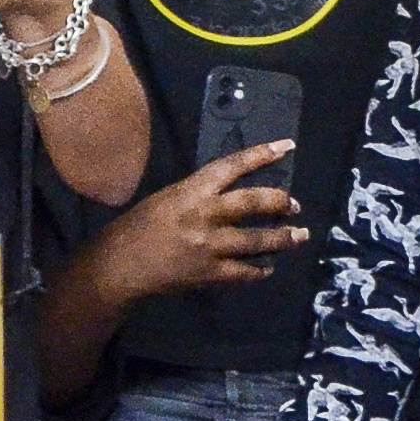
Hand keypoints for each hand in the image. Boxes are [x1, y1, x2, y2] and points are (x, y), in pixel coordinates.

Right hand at [93, 138, 304, 296]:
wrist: (119, 265)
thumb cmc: (139, 227)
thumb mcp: (168, 198)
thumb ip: (200, 194)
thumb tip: (230, 192)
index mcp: (192, 190)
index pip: (233, 166)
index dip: (262, 155)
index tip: (287, 147)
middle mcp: (204, 214)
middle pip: (252, 202)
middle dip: (280, 202)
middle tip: (295, 205)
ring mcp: (208, 246)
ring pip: (256, 240)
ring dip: (282, 238)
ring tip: (300, 236)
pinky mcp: (209, 273)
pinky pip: (243, 272)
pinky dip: (259, 270)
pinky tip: (268, 268)